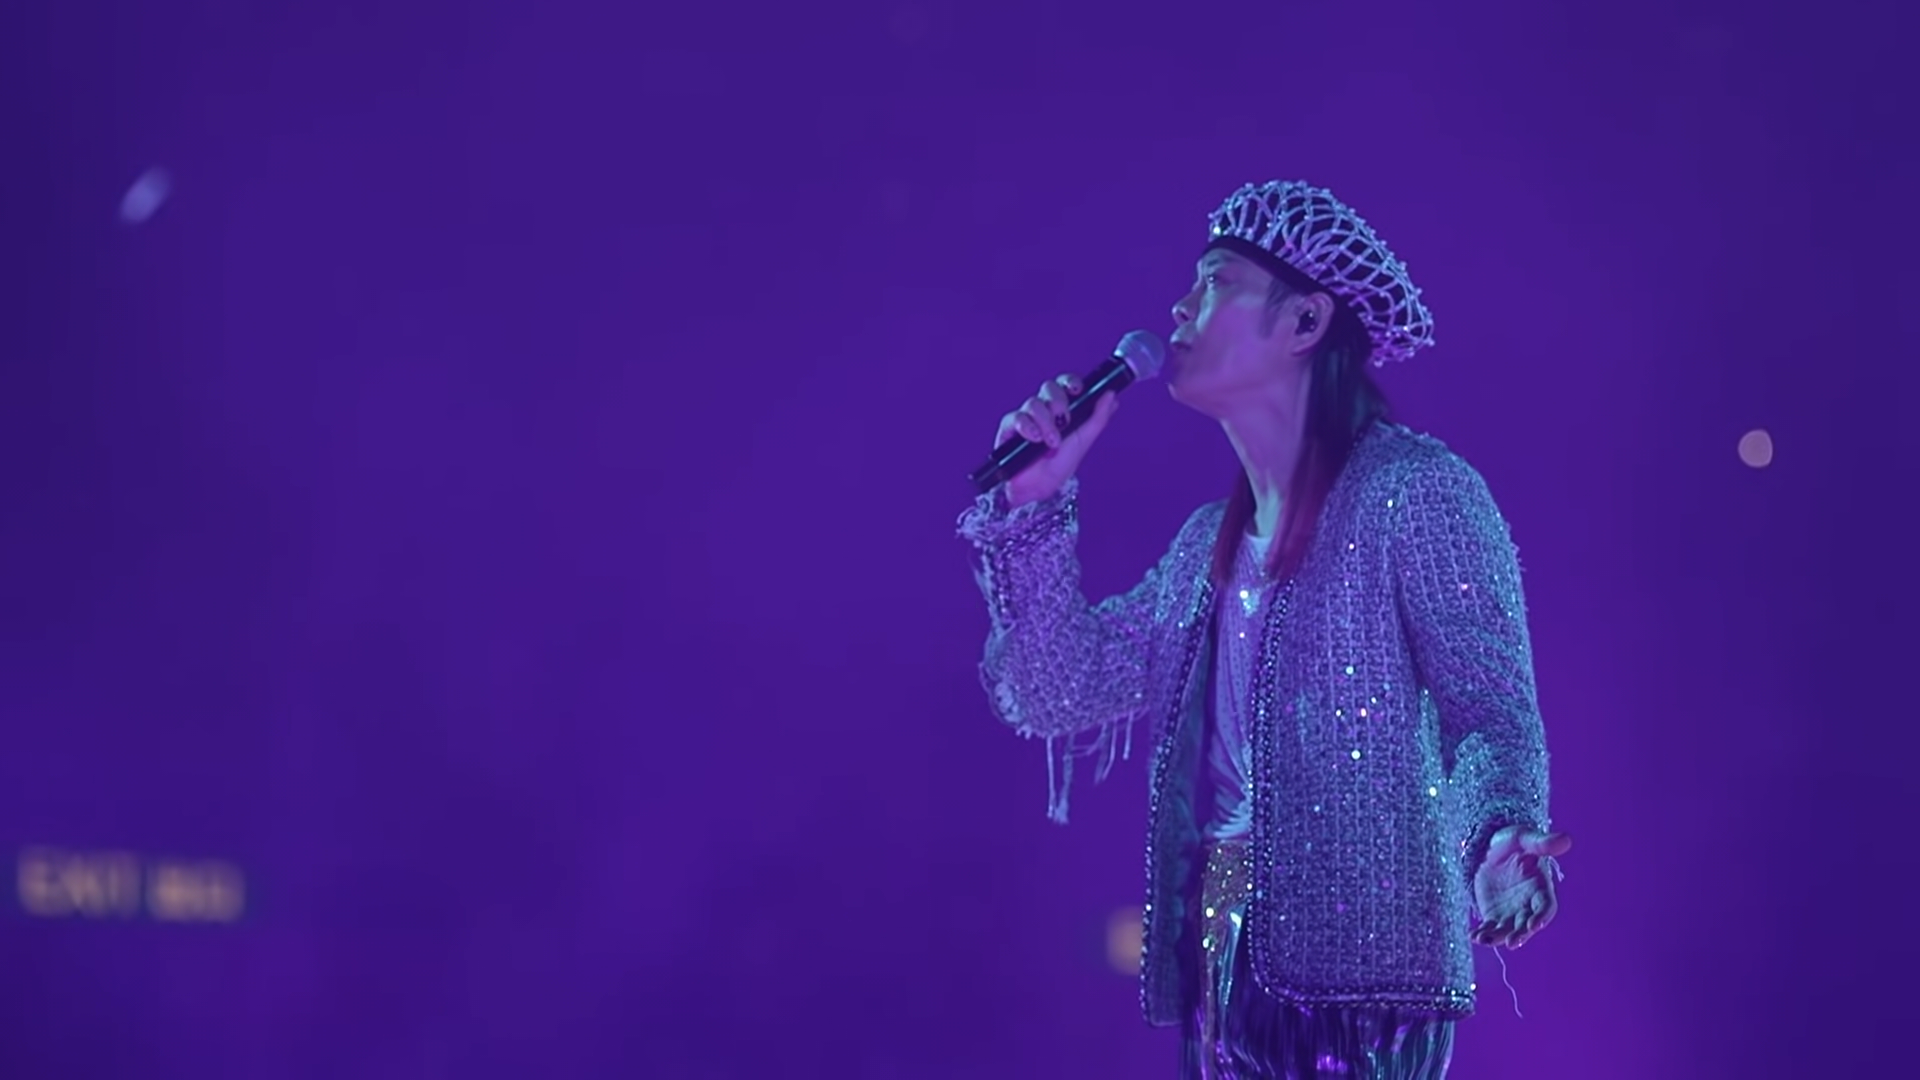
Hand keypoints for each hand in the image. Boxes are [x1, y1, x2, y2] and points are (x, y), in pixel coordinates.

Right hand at [994, 374, 1120, 507]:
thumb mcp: (1084, 441)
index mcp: (1062, 409)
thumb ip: (1099, 418)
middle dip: (1058, 401)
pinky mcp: (1008, 429)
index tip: (1078, 389)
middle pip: (1048, 387)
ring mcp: (1026, 418)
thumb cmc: (1060, 466)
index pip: (1065, 385)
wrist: (1039, 489)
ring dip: (1045, 421)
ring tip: (1051, 442)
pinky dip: (1027, 426)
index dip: (1070, 382)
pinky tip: (1034, 438)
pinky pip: (1015, 418)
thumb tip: (1112, 395)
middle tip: (1064, 419)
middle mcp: (1043, 410)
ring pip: (1033, 403)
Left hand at [1470, 826, 1570, 948]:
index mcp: (1541, 888)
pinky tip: (1473, 936)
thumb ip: (1541, 843)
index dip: (1542, 917)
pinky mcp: (1494, 914)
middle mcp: (1528, 904)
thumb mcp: (1523, 838)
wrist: (1488, 847)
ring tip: (1484, 940)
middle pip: (1528, 925)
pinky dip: (1483, 934)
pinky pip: (1490, 928)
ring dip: (1497, 938)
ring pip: (1508, 931)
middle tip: (1511, 942)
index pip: (1546, 907)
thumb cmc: (1511, 841)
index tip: (1534, 925)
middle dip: (1521, 934)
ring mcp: (1511, 912)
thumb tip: (1565, 840)